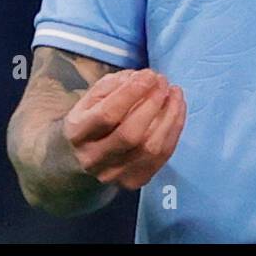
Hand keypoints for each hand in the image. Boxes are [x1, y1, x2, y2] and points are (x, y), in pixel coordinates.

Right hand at [62, 69, 185, 190]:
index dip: (132, 92)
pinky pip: (162, 157)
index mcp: (78, 132)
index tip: (150, 75)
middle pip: (130, 134)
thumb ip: (115, 84)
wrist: (82, 156)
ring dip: (169, 116)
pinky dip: (174, 130)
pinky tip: (177, 110)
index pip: (107, 114)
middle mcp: (93, 158)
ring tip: (175, 93)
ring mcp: (114, 174)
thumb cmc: (92, 118)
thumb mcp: (92, 96)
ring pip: (150, 148)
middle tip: (163, 82)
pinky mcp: (133, 181)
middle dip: (153, 104)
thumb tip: (143, 78)